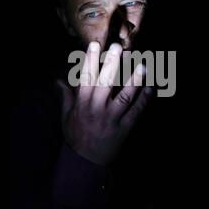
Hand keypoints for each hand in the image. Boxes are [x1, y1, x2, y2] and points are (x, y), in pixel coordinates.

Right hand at [57, 41, 151, 165]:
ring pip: (124, 96)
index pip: (85, 78)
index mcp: (82, 104)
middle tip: (119, 47)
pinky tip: (151, 88)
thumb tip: (58, 80)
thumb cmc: (76, 135)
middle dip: (112, 64)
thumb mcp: (66, 116)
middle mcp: (97, 109)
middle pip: (105, 83)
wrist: (86, 162)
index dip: (90, 61)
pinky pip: (136, 112)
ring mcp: (112, 118)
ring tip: (142, 64)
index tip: (94, 45)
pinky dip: (144, 100)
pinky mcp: (124, 128)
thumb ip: (65, 96)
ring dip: (134, 80)